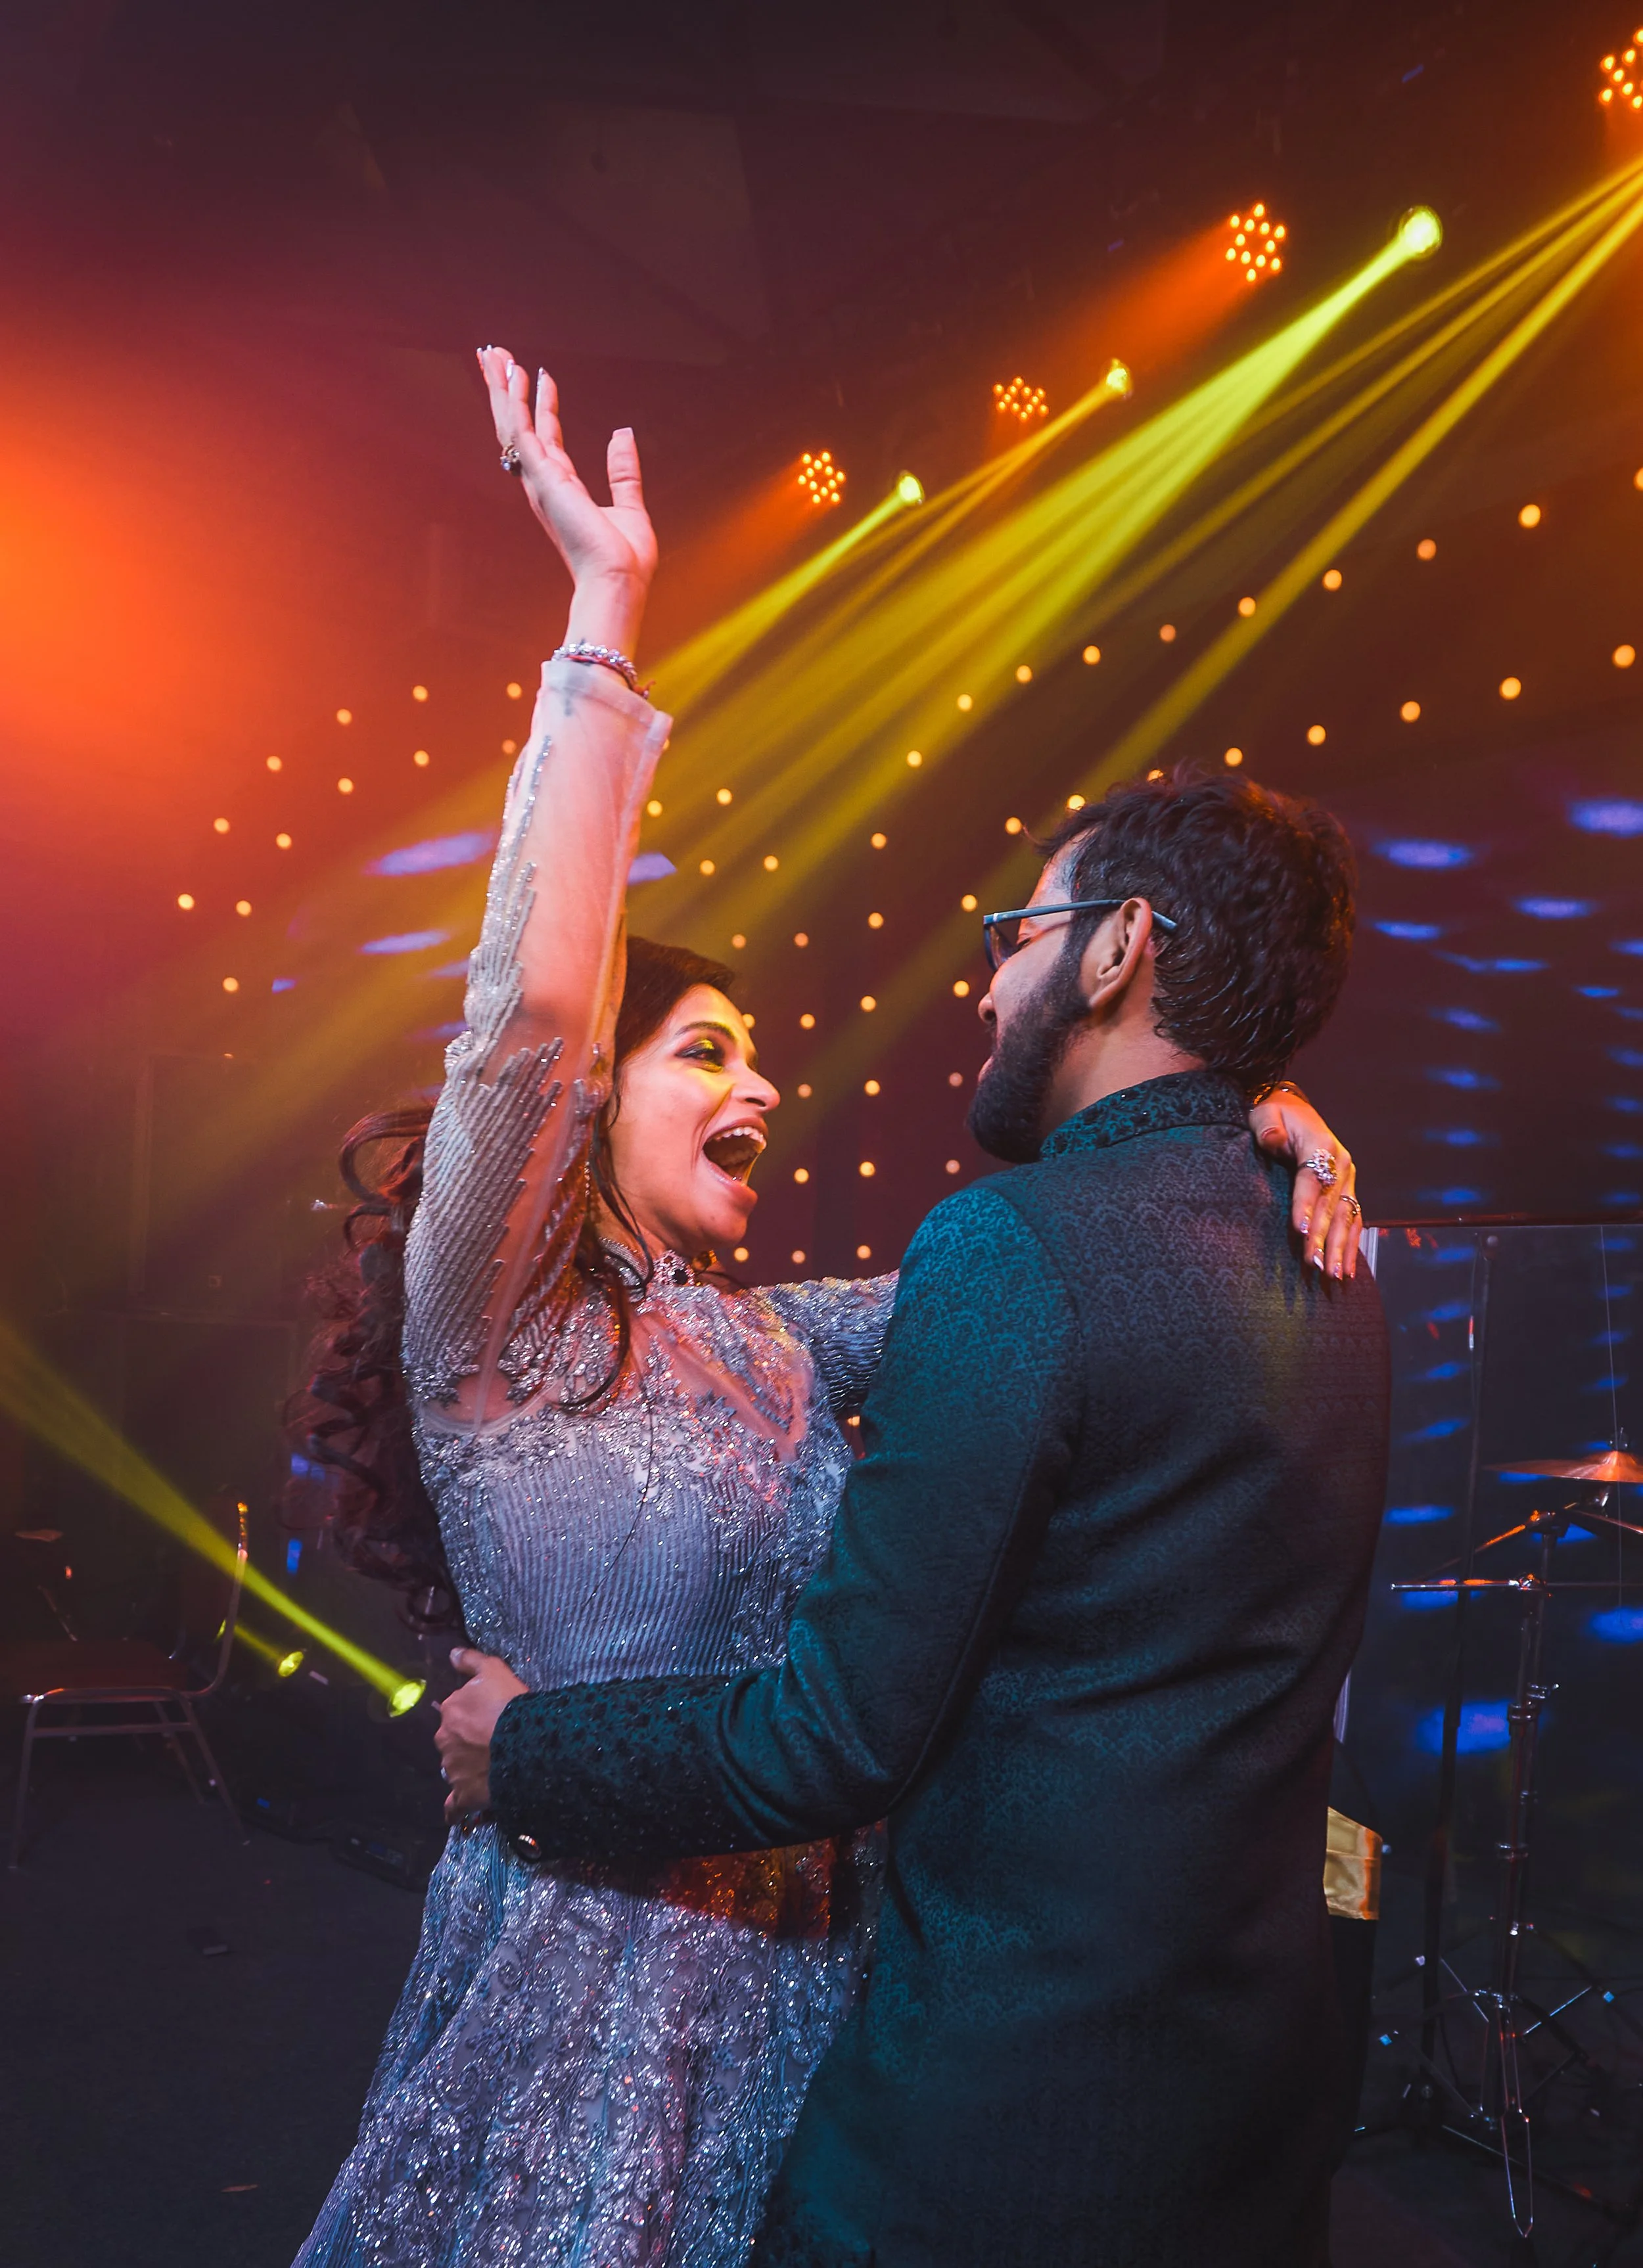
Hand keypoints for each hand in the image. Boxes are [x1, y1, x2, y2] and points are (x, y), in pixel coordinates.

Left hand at [435, 1647, 528, 1821]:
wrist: (526, 1745)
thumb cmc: (512, 1705)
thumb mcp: (494, 1671)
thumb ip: (471, 1661)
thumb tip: (451, 1654)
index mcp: (451, 1711)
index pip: (456, 1711)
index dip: (474, 1714)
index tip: (491, 1716)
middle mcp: (445, 1740)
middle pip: (453, 1740)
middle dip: (466, 1741)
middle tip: (493, 1741)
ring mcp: (453, 1769)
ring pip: (455, 1768)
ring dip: (467, 1767)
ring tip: (492, 1768)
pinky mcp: (463, 1795)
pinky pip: (454, 1806)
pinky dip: (455, 1809)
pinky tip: (457, 1813)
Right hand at [476, 347, 656, 655]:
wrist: (619, 582)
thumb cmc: (624, 560)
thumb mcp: (630, 506)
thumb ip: (624, 470)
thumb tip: (623, 432)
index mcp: (561, 490)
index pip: (545, 437)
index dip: (540, 404)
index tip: (538, 375)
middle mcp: (544, 484)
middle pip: (517, 427)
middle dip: (505, 390)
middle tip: (495, 355)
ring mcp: (541, 482)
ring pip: (513, 424)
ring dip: (503, 388)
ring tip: (495, 353)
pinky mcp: (545, 480)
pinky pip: (524, 433)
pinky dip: (517, 402)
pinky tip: (515, 376)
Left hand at [1249, 1086, 1361, 1279]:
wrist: (1292, 1108)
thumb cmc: (1273, 1114)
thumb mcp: (1265, 1114)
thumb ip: (1268, 1127)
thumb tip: (1272, 1139)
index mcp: (1321, 1145)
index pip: (1312, 1180)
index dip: (1306, 1206)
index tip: (1299, 1231)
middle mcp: (1341, 1164)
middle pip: (1332, 1205)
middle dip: (1323, 1238)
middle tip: (1315, 1266)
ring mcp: (1347, 1178)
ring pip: (1347, 1218)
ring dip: (1339, 1248)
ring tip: (1332, 1276)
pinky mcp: (1347, 1190)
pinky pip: (1353, 1221)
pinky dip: (1350, 1246)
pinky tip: (1345, 1270)